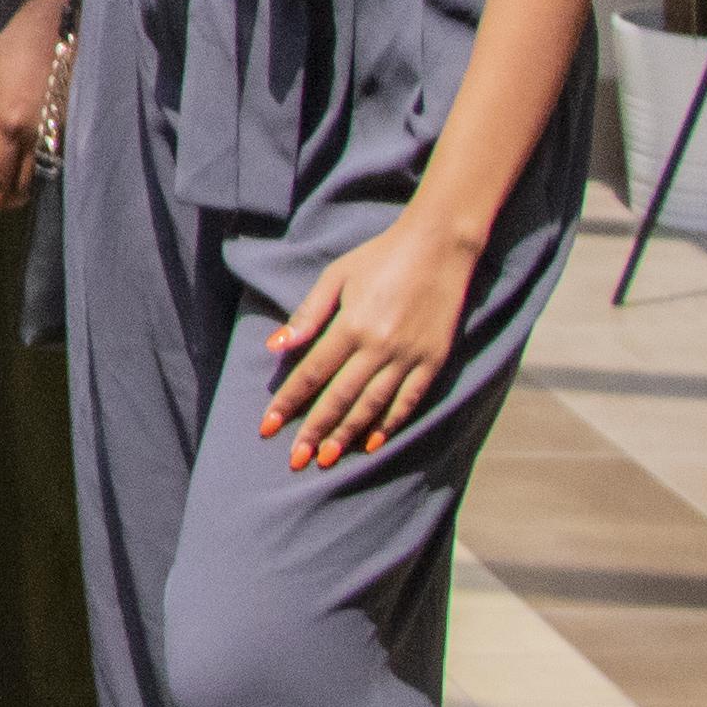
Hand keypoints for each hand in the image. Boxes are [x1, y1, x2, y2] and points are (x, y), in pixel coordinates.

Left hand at [0, 0, 71, 212]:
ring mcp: (62, 130)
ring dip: (24, 189)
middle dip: (5, 198)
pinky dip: (43, 171)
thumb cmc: (17, 45)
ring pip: (43, 173)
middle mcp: (39, 133)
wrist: (62, 23)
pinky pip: (57, 157)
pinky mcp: (77, 123)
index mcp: (11, 122)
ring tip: (9, 199)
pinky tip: (34, 174)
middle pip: (22, 180)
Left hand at [260, 211, 484, 466]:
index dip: (288, 402)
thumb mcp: (336, 277)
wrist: (439, 246)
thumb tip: (275, 346)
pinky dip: (390, 423)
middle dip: (314, 430)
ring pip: (373, 405)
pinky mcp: (434, 360)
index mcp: (350, 325)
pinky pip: (409, 400)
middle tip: (296, 460)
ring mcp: (409, 356)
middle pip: (339, 397)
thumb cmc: (380, 258)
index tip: (267, 427)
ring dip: (347, 434)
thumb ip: (307, 315)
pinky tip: (374, 442)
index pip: (311, 374)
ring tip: (328, 457)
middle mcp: (379, 346)